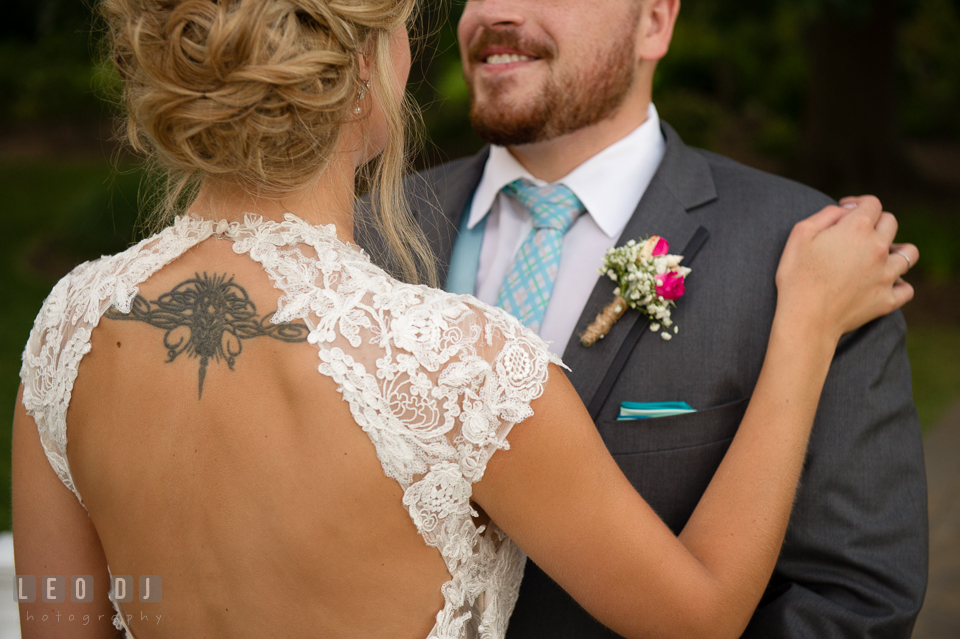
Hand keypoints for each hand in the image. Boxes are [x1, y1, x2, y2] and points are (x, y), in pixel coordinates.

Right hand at [774, 195, 917, 344]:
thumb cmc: (797, 276)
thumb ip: (825, 215)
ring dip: (896, 250)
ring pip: (909, 253)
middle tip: (857, 235)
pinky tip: (885, 283)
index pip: (872, 203)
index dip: (858, 203)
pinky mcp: (888, 299)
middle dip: (876, 222)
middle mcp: (878, 248)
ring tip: (881, 257)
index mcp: (857, 229)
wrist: (805, 319)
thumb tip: (844, 212)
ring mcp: (887, 275)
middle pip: (891, 223)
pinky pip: (907, 288)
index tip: (846, 212)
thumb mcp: (800, 235)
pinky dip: (899, 284)